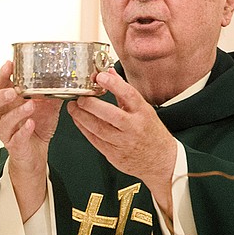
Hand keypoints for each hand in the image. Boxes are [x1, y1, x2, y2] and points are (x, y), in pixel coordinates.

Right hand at [0, 61, 61, 219]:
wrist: (37, 153)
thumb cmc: (37, 126)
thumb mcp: (47, 105)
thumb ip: (52, 91)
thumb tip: (65, 75)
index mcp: (9, 102)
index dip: (2, 75)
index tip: (10, 64)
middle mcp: (4, 116)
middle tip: (12, 91)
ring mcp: (8, 132)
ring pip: (3, 122)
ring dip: (16, 113)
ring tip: (30, 105)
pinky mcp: (15, 145)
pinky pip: (16, 138)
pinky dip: (23, 131)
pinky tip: (31, 124)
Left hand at [67, 69, 178, 219]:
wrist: (160, 161)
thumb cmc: (151, 133)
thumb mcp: (143, 109)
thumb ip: (124, 91)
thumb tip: (109, 72)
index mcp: (143, 113)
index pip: (129, 95)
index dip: (114, 84)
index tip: (100, 76)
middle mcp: (134, 128)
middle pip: (110, 114)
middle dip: (91, 104)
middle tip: (80, 97)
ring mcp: (123, 142)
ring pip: (98, 129)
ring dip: (82, 117)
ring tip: (73, 107)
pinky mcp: (114, 154)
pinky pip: (95, 140)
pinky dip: (84, 129)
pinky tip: (78, 120)